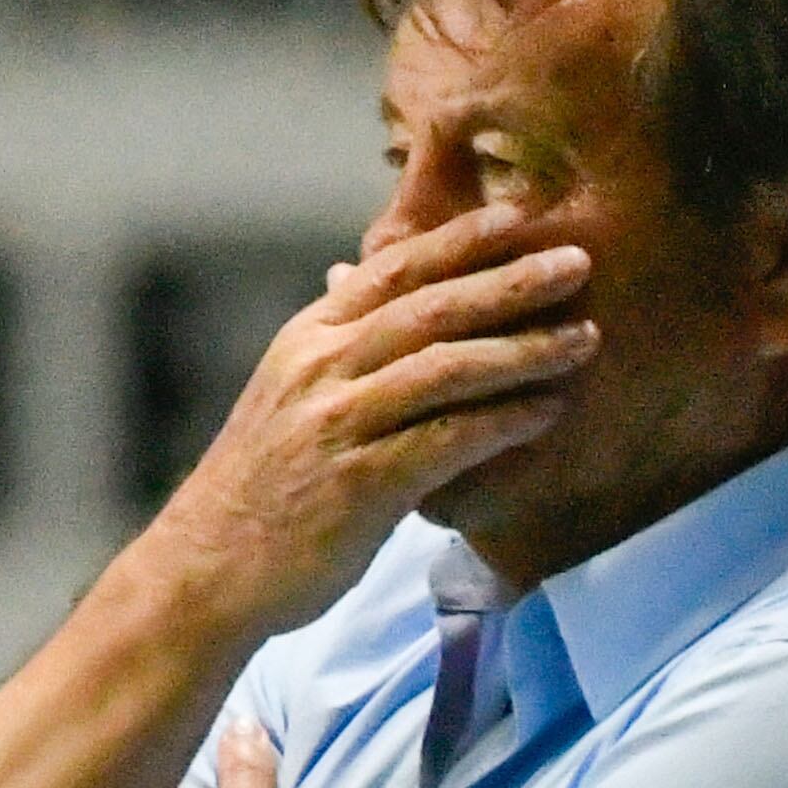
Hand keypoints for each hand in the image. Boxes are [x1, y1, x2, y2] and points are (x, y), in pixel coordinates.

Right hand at [143, 206, 593, 635]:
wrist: (204, 570)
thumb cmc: (257, 487)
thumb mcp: (285, 394)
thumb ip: (334, 342)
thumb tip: (354, 275)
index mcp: (307, 338)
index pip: (392, 268)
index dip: (462, 240)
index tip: (522, 217)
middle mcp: (320, 368)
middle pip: (431, 307)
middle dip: (510, 281)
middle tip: (578, 263)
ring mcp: (337, 425)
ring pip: (446, 368)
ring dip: (523, 350)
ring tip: (584, 339)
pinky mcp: (357, 484)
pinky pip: (446, 440)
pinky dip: (503, 422)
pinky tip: (546, 413)